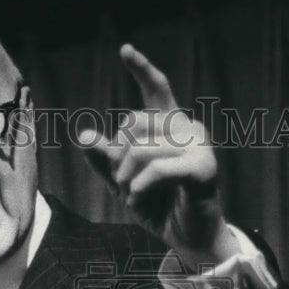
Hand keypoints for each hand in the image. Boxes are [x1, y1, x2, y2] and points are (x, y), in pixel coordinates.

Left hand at [78, 44, 239, 269]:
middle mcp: (188, 128)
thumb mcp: (125, 181)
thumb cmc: (161, 206)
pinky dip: (139, 187)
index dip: (141, 69)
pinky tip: (137, 200)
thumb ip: (105, 159)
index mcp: (171, 126)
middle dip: (117, 155)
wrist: (190, 239)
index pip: (156, 90)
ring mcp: (199, 146)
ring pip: (142, 149)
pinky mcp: (203, 168)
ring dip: (126, 177)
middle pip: (134, 123)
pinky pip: (156, 169)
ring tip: (130, 196)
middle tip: (120, 182)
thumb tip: (84, 134)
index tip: (124, 49)